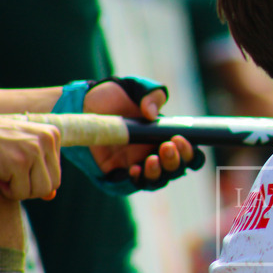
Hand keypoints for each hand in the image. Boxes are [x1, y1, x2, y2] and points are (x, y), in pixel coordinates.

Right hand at [0, 109, 60, 200]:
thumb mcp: (20, 153)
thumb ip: (39, 172)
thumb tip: (52, 197)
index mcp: (52, 135)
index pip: (56, 174)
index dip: (34, 179)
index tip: (16, 168)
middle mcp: (47, 140)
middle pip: (52, 183)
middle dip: (30, 188)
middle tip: (10, 178)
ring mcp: (34, 150)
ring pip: (41, 191)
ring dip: (20, 191)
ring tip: (3, 176)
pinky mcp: (19, 162)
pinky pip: (21, 193)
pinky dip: (7, 192)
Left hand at [82, 80, 196, 183]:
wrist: (83, 103)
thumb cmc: (113, 96)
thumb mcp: (136, 88)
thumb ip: (151, 96)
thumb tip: (151, 113)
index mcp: (165, 137)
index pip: (187, 153)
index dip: (189, 152)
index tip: (179, 139)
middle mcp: (154, 153)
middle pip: (175, 170)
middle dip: (175, 161)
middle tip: (167, 147)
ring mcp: (136, 164)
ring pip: (157, 180)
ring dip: (159, 173)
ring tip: (152, 160)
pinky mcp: (117, 172)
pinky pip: (131, 184)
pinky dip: (137, 179)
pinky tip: (133, 168)